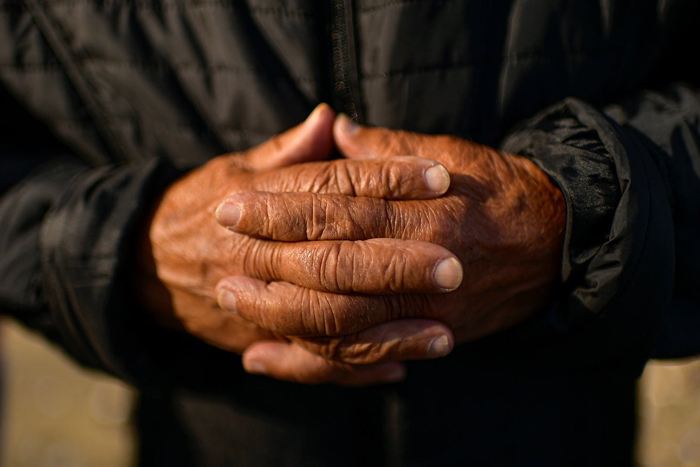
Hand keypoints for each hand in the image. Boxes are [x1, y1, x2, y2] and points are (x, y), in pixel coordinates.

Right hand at [135, 106, 455, 384]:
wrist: (144, 265)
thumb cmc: (197, 207)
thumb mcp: (233, 169)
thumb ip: (286, 150)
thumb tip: (330, 118)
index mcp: (257, 202)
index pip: (332, 188)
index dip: (388, 179)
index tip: (439, 178)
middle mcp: (260, 255)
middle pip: (337, 260)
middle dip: (397, 265)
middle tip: (454, 266)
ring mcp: (260, 304)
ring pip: (330, 322)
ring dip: (388, 330)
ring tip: (444, 331)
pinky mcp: (260, 340)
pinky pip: (313, 362)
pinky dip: (359, 368)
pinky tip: (405, 367)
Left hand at [216, 115, 565, 373]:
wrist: (555, 247)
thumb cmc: (500, 191)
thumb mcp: (451, 155)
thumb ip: (387, 149)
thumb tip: (335, 131)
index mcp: (421, 210)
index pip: (335, 209)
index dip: (280, 208)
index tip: (234, 203)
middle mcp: (420, 262)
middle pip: (327, 266)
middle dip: (266, 256)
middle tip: (220, 247)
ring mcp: (423, 308)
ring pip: (335, 320)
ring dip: (276, 311)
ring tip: (232, 297)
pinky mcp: (426, 337)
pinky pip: (357, 358)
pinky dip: (308, 362)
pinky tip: (264, 357)